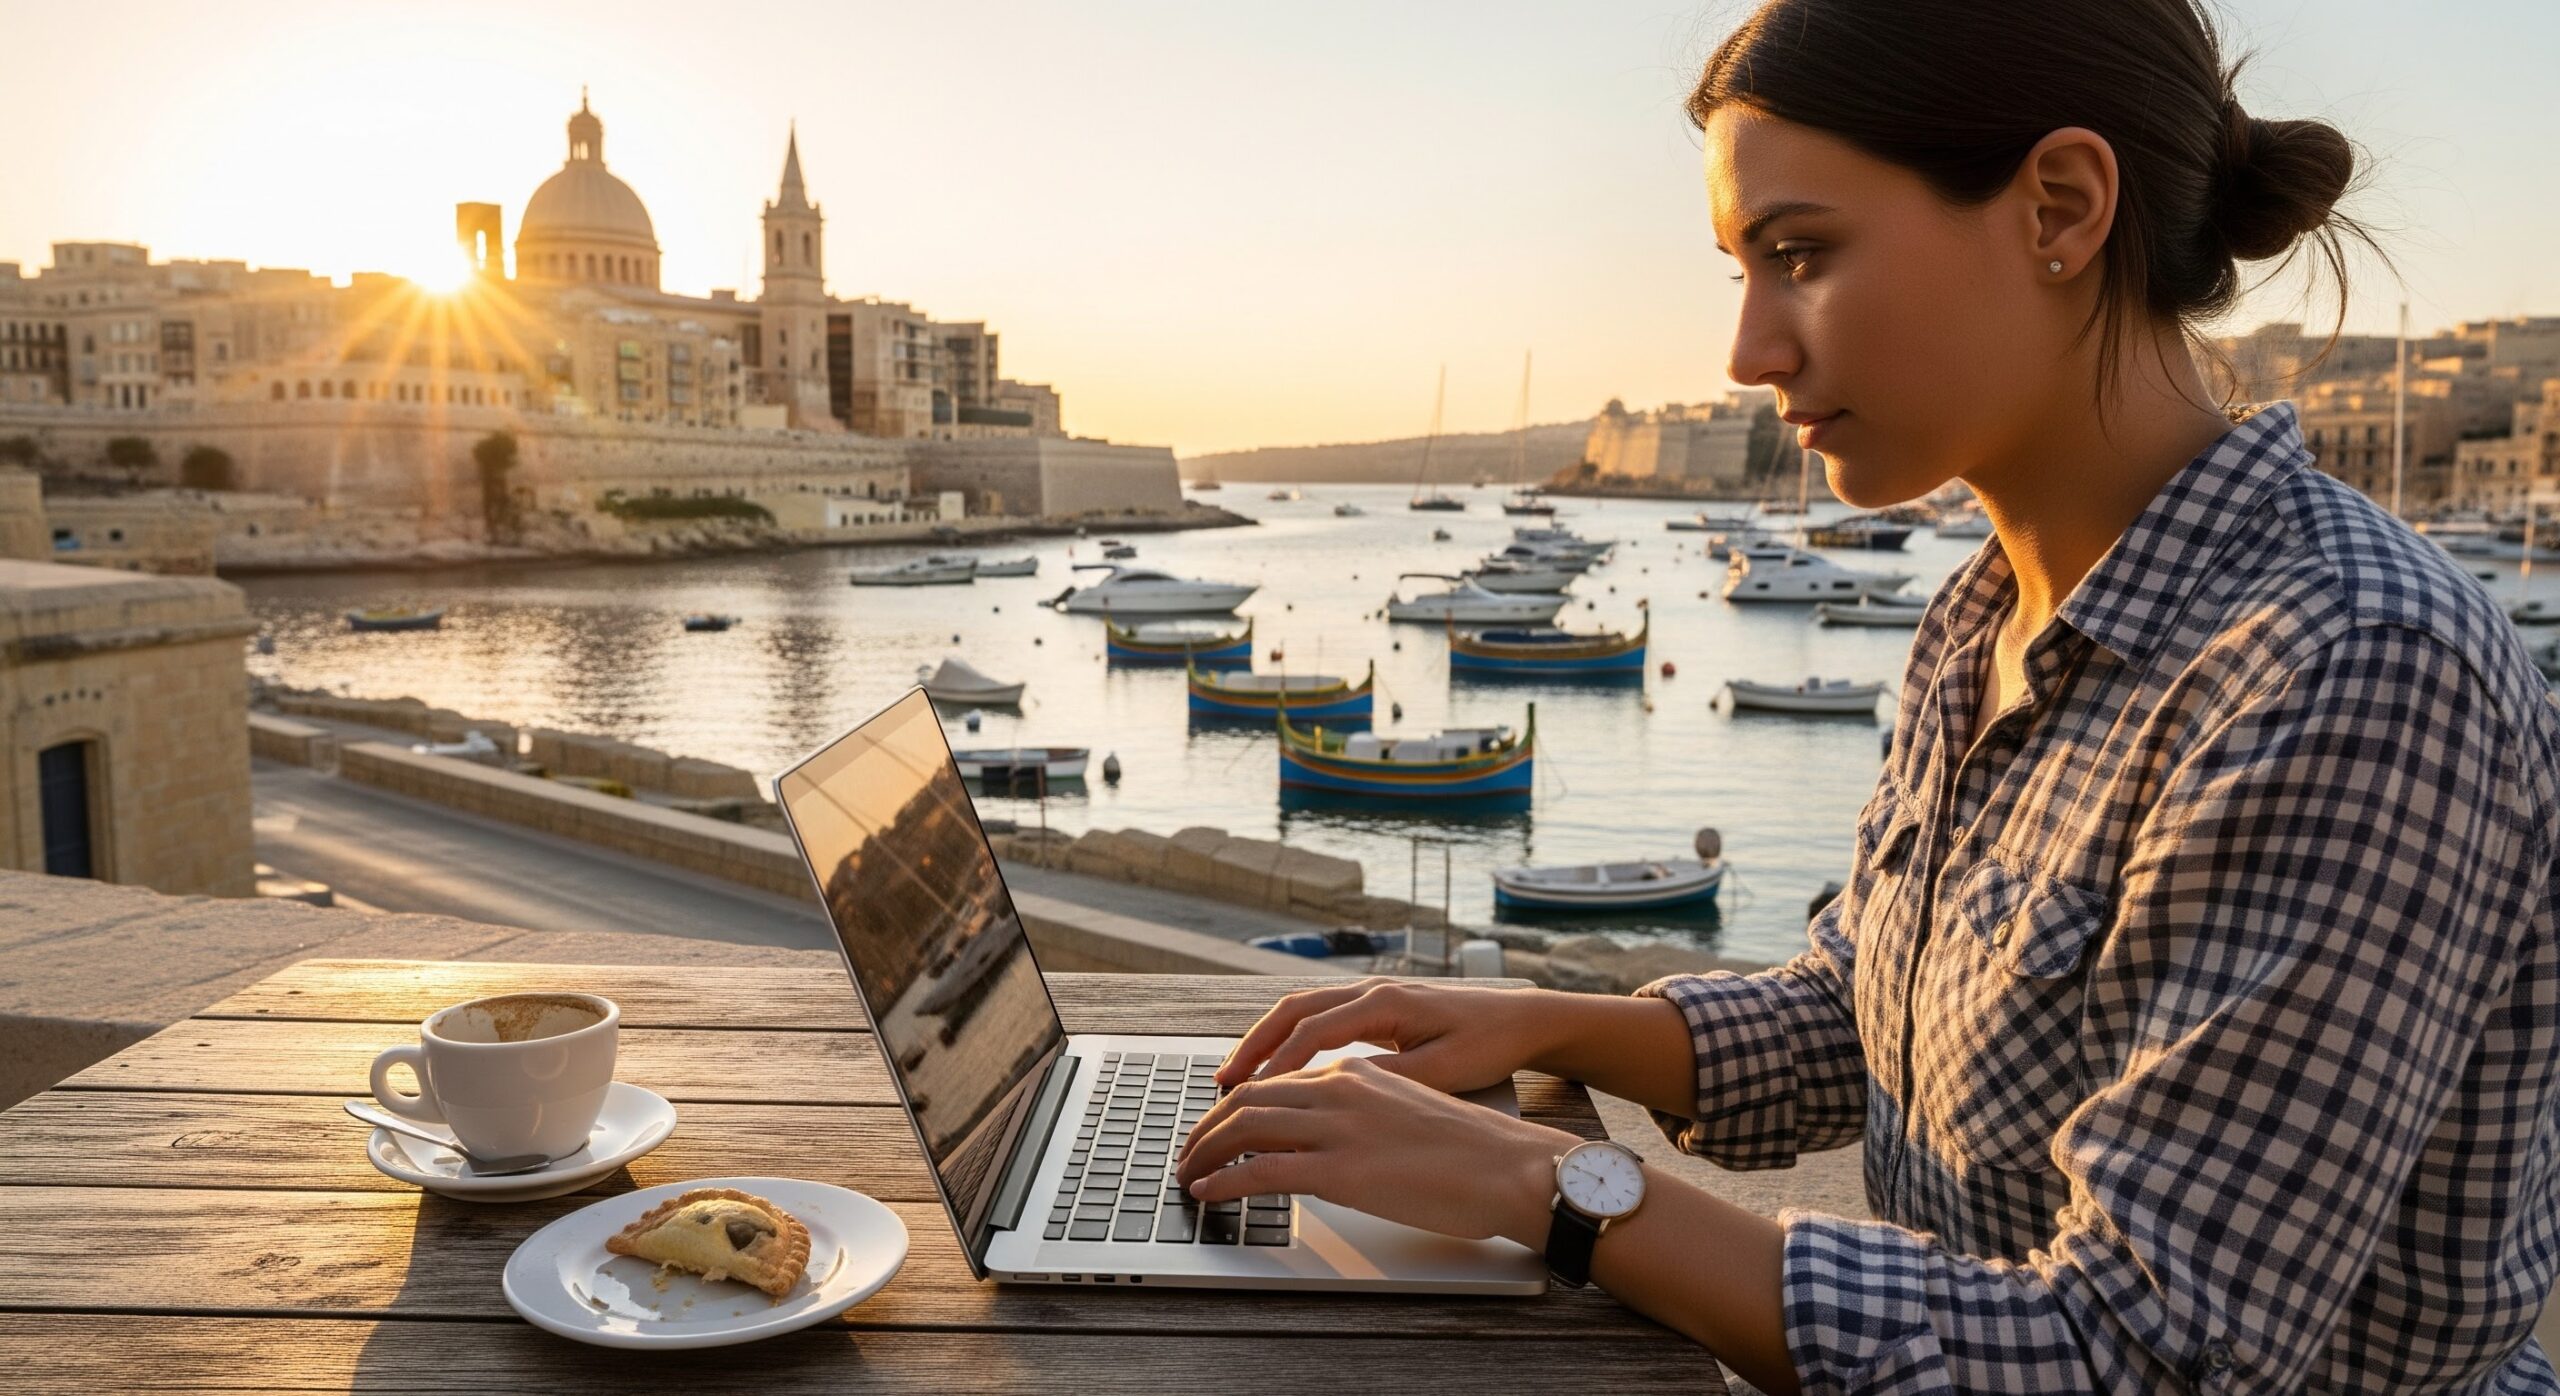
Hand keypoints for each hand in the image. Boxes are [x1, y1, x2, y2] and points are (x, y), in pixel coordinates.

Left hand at [1175, 1053, 1573, 1244]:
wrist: (1512, 1167)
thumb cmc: (1474, 1149)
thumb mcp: (1411, 1108)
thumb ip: (1368, 1108)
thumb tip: (1338, 1132)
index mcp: (1358, 1071)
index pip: (1277, 1078)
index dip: (1237, 1101)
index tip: (1217, 1123)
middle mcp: (1341, 1088)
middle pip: (1249, 1097)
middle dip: (1208, 1124)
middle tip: (1189, 1150)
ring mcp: (1339, 1128)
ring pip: (1245, 1127)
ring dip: (1205, 1151)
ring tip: (1189, 1172)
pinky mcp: (1340, 1171)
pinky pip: (1261, 1170)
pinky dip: (1225, 1180)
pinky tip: (1210, 1192)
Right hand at [1213, 977, 1561, 1094]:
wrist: (1524, 1020)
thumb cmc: (1489, 1045)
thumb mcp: (1441, 1071)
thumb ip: (1388, 1078)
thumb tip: (1335, 1094)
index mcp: (1383, 1003)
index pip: (1311, 1033)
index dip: (1276, 1067)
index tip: (1248, 1099)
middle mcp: (1370, 990)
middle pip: (1291, 1011)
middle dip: (1252, 1047)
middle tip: (1221, 1084)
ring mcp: (1371, 995)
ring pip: (1300, 1011)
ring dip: (1265, 1041)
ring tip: (1235, 1076)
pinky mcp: (1377, 1008)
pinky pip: (1318, 1018)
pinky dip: (1289, 1039)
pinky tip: (1278, 1067)